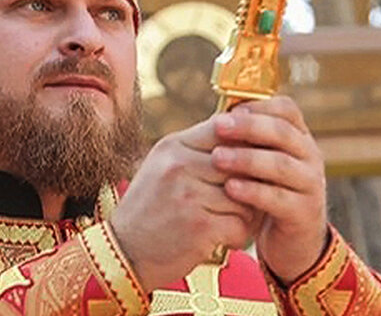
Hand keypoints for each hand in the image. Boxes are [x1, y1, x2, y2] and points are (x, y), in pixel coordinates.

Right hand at [109, 115, 256, 292]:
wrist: (124, 251)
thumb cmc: (151, 209)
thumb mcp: (165, 167)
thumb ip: (198, 151)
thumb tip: (246, 136)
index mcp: (173, 145)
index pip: (225, 128)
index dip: (247, 144)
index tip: (256, 160)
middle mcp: (179, 164)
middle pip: (241, 163)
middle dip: (252, 184)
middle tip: (250, 199)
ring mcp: (188, 194)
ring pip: (246, 196)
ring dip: (247, 215)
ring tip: (233, 222)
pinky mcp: (198, 226)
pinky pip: (240, 225)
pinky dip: (239, 236)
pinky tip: (225, 239)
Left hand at [211, 96, 328, 283]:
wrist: (292, 241)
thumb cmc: (267, 191)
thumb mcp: (260, 162)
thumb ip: (246, 142)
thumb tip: (216, 119)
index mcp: (298, 137)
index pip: (286, 110)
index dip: (258, 106)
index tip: (229, 110)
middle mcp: (310, 156)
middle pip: (283, 133)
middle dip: (248, 127)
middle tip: (218, 126)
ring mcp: (310, 185)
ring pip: (282, 165)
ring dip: (247, 159)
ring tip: (217, 157)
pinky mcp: (304, 213)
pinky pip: (279, 199)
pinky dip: (253, 192)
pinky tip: (230, 188)